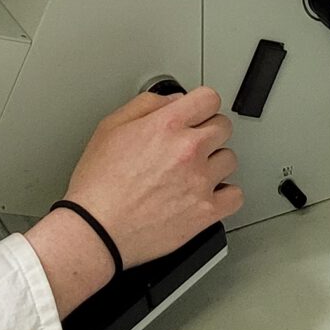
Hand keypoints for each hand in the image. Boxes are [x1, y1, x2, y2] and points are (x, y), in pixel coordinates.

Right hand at [62, 87, 243, 268]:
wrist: (95, 231)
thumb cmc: (97, 186)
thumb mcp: (110, 128)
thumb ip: (145, 105)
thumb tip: (172, 101)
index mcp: (167, 125)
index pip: (209, 98)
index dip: (201, 105)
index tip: (197, 114)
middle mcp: (188, 150)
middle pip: (223, 127)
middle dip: (208, 132)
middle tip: (192, 145)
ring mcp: (200, 181)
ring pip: (229, 159)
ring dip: (215, 163)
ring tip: (193, 172)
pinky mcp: (205, 212)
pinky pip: (235, 196)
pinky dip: (225, 195)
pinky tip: (207, 194)